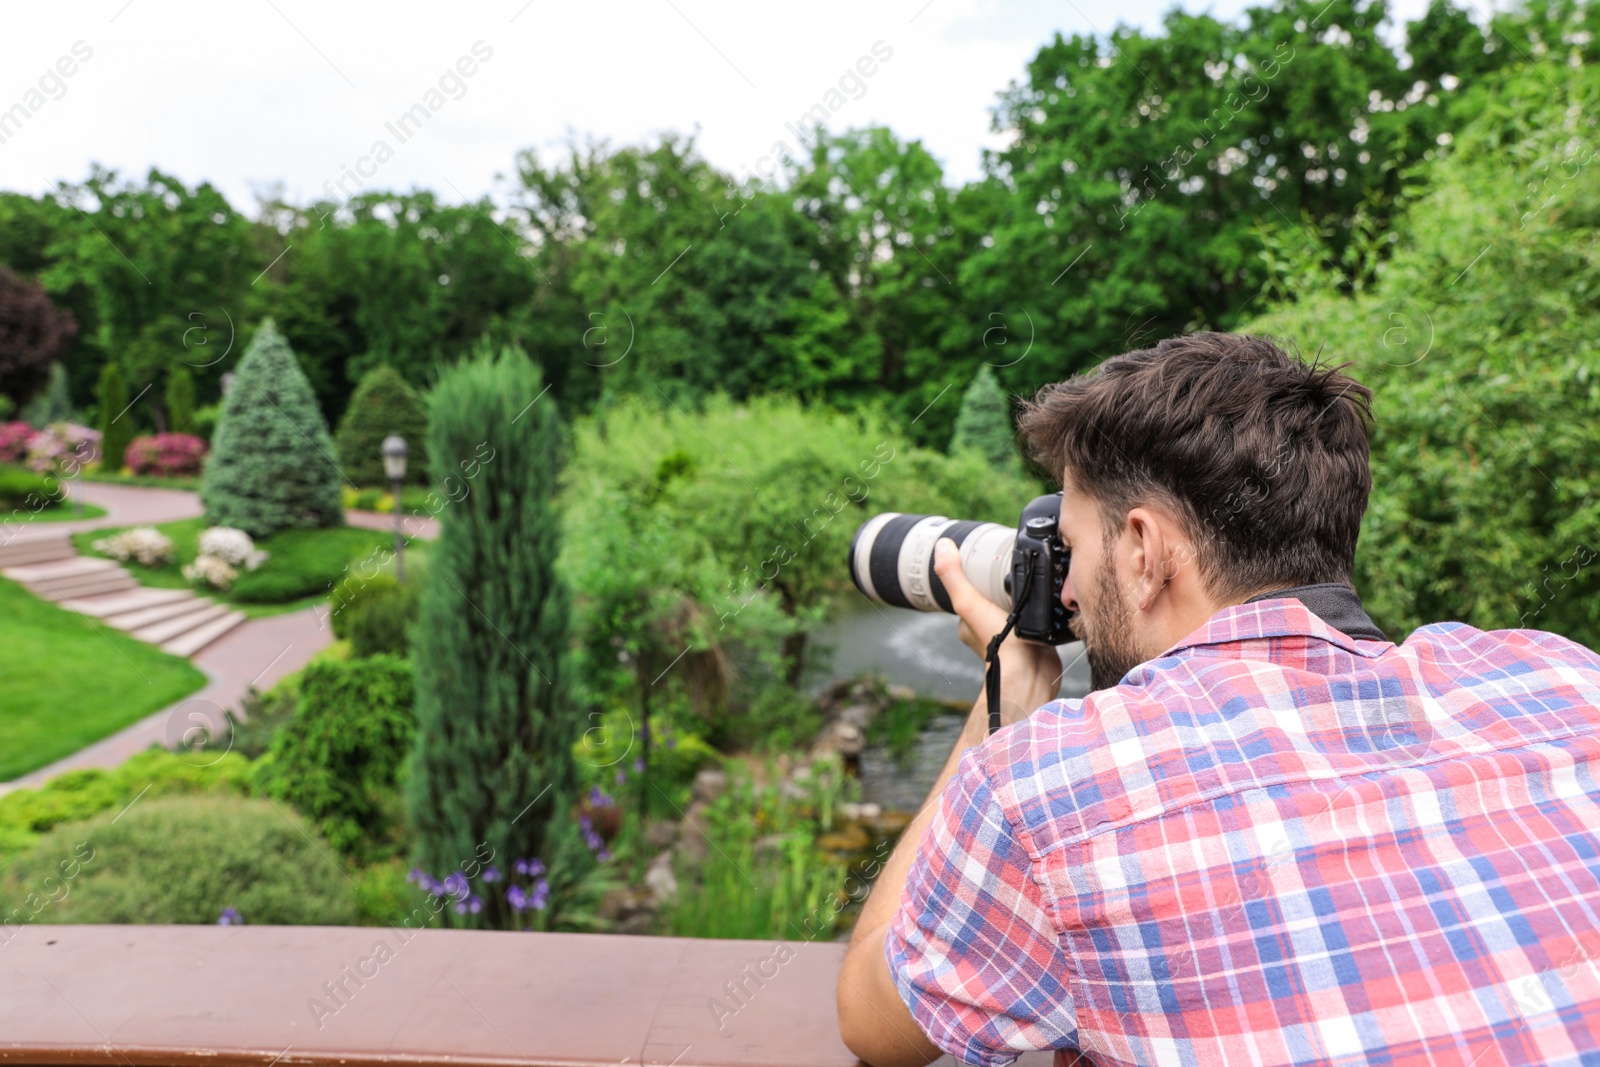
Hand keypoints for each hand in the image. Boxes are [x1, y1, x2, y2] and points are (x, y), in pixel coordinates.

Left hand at [933, 537, 1060, 702]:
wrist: (1032, 673)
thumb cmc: (1000, 644)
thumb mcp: (970, 603)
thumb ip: (954, 576)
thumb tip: (942, 546)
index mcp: (968, 622)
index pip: (970, 589)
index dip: (978, 573)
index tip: (989, 559)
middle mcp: (987, 629)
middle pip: (993, 595)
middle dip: (1003, 583)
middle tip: (1014, 568)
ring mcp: (1010, 634)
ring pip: (1014, 605)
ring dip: (1022, 594)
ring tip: (1030, 581)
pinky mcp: (1032, 637)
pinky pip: (1033, 615)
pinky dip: (1037, 607)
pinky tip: (1042, 600)